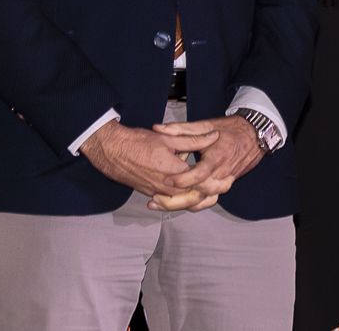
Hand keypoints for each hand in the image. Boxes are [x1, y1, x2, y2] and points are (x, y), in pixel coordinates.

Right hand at [81, 120, 216, 199]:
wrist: (112, 150)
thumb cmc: (138, 142)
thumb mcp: (169, 138)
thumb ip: (194, 140)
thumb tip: (214, 136)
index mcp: (173, 173)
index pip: (200, 185)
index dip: (216, 183)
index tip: (227, 179)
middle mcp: (165, 187)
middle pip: (193, 198)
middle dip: (210, 193)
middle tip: (224, 185)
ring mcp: (156, 193)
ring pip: (182, 202)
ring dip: (197, 197)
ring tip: (212, 191)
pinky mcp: (149, 194)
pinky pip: (169, 201)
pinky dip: (182, 199)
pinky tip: (191, 193)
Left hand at [146, 114, 266, 211]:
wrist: (255, 134)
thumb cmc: (230, 129)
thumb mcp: (206, 125)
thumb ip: (181, 129)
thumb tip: (158, 128)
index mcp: (217, 156)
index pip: (200, 174)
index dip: (183, 179)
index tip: (166, 180)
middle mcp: (223, 172)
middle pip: (199, 193)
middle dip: (177, 198)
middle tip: (156, 198)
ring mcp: (226, 181)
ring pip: (204, 200)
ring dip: (183, 204)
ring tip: (163, 204)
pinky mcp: (227, 185)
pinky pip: (210, 200)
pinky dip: (195, 204)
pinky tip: (180, 204)